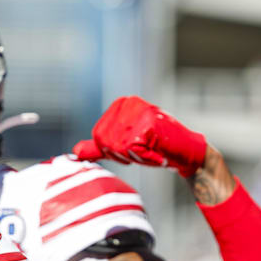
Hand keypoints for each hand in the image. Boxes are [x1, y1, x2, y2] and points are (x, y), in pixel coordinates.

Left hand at [73, 96, 207, 177]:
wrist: (186, 151)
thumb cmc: (154, 146)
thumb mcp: (122, 144)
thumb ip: (99, 147)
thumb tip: (74, 152)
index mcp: (120, 104)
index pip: (98, 136)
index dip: (112, 150)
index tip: (131, 148)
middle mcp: (129, 103)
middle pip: (105, 141)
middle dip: (122, 155)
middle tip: (142, 151)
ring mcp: (139, 112)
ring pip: (118, 147)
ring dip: (134, 157)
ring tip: (150, 150)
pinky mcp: (148, 123)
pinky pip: (132, 150)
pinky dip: (144, 158)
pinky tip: (157, 152)